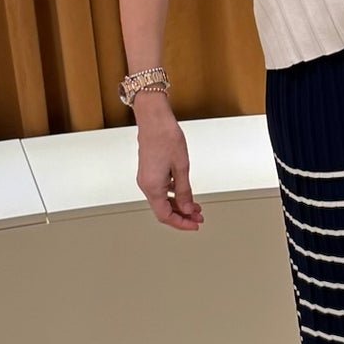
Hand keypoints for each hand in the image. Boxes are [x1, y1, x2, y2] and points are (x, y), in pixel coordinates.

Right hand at [134, 96, 202, 229]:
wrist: (154, 119)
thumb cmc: (166, 138)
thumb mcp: (182, 168)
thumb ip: (184, 191)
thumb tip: (188, 208)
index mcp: (153, 187)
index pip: (165, 215)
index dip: (181, 223)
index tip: (194, 224)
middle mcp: (146, 185)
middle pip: (163, 210)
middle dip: (182, 215)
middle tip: (198, 217)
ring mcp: (146, 178)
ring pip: (162, 200)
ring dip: (178, 205)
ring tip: (195, 206)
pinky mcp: (148, 171)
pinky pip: (160, 190)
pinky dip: (172, 195)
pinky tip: (184, 193)